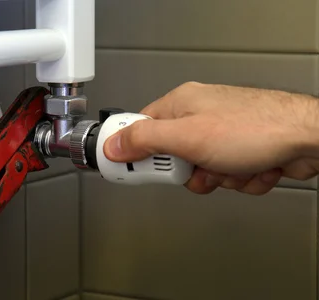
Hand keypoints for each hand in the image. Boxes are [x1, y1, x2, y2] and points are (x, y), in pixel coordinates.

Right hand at [103, 81, 318, 194]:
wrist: (308, 138)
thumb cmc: (256, 128)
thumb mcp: (187, 137)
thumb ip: (144, 140)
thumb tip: (114, 145)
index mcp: (181, 104)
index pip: (140, 127)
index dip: (133, 151)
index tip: (126, 168)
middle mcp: (201, 115)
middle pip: (172, 155)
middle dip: (188, 170)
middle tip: (194, 168)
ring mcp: (223, 134)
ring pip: (201, 170)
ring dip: (218, 177)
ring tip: (231, 166)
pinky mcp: (243, 151)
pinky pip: (227, 175)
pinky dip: (239, 179)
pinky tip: (252, 167)